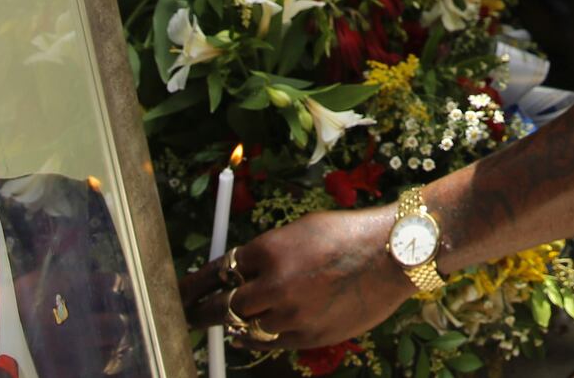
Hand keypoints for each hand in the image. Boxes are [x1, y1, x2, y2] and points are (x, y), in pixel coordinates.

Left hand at [180, 207, 403, 349]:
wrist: (392, 256)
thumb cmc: (348, 234)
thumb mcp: (300, 230)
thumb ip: (266, 252)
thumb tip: (237, 270)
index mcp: (269, 250)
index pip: (217, 271)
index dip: (194, 284)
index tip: (180, 292)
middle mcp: (274, 284)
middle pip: (223, 306)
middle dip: (201, 312)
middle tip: (187, 316)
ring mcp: (291, 314)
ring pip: (247, 327)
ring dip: (238, 322)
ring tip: (228, 320)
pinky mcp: (307, 336)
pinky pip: (270, 342)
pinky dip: (258, 337)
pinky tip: (253, 333)